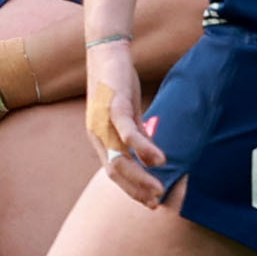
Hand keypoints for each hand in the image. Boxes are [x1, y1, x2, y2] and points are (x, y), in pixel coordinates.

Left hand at [80, 36, 165, 205]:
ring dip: (140, 177)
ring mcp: (103, 121)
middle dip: (135, 190)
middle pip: (115, 171)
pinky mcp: (113, 106)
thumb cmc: (118, 85)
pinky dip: (143, 148)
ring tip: (159, 188)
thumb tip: (152, 158)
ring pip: (119, 158)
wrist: (107, 52)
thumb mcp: (128, 115)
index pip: (114, 172)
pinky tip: (159, 160)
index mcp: (100, 138)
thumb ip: (138, 136)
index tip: (150, 202)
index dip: (131, 189)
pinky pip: (127, 132)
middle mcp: (97, 134)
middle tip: (155, 203)